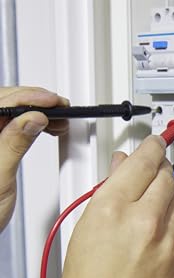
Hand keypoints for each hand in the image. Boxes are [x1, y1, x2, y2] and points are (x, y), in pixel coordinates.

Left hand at [0, 87, 68, 230]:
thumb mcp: (0, 177)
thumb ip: (15, 143)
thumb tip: (34, 119)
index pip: (1, 102)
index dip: (29, 97)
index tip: (54, 102)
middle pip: (4, 103)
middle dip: (35, 102)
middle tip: (61, 108)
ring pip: (8, 113)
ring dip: (34, 113)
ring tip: (57, 119)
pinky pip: (9, 127)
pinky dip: (28, 125)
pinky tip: (41, 128)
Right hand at [51, 136, 173, 277]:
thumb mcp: (87, 230)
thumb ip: (108, 192)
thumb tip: (121, 168)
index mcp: (112, 209)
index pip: (143, 161)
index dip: (151, 147)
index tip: (155, 142)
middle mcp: (144, 222)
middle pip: (166, 177)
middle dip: (160, 170)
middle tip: (153, 169)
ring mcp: (168, 242)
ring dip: (170, 194)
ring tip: (154, 200)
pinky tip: (164, 223)